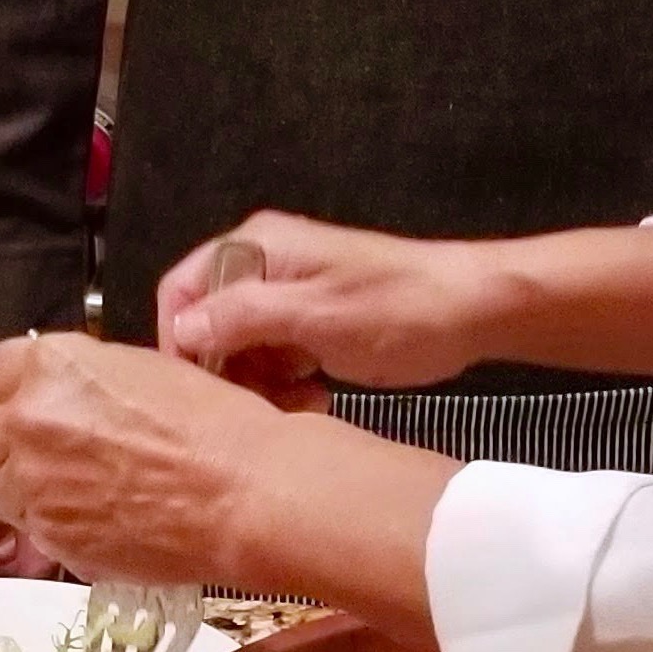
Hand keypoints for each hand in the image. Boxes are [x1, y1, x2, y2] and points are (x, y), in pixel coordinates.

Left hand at [0, 333, 282, 586]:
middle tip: (46, 455)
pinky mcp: (50, 537)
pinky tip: (102, 516)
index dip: (3, 394)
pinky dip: (55, 523)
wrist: (246, 493)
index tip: (18, 407)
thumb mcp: (141, 370)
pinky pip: (33, 528)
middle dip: (4, 447)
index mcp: (51, 366)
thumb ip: (78, 381)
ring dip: (24, 488)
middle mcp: (27, 421)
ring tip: (80, 490)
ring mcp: (31, 485)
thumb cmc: (214, 424)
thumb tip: (57, 400)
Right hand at [157, 212, 497, 391]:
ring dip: (259, 383)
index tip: (199, 388)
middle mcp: (267, 266)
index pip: (183, 289)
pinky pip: (275, 358)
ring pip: (242, 348)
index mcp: (259, 247)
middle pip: (210, 323)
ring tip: (297, 403)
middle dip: (227, 369)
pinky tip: (314, 399)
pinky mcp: (313, 325)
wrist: (473, 312)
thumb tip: (181, 330)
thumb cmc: (398, 307)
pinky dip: (285, 383)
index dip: (180, 339)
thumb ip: (243, 317)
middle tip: (258, 404)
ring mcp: (291, 296)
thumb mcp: (314, 316)